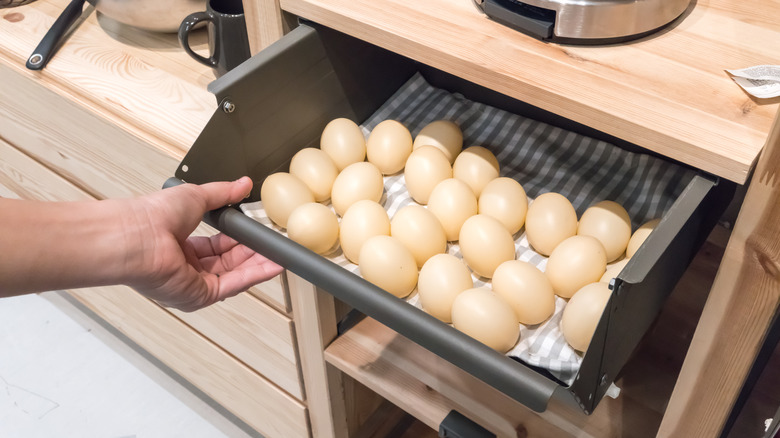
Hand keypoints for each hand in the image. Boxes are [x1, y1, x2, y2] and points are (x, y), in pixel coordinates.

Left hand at [122, 177, 282, 311]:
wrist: (136, 235)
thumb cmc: (151, 216)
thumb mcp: (196, 195)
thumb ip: (223, 193)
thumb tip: (243, 184)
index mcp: (180, 245)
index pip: (217, 245)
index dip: (239, 239)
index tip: (257, 232)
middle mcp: (185, 268)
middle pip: (228, 262)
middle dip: (252, 252)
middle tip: (274, 242)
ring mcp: (192, 283)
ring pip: (234, 275)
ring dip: (257, 263)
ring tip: (279, 252)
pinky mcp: (199, 295)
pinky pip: (233, 285)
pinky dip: (254, 275)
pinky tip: (272, 265)